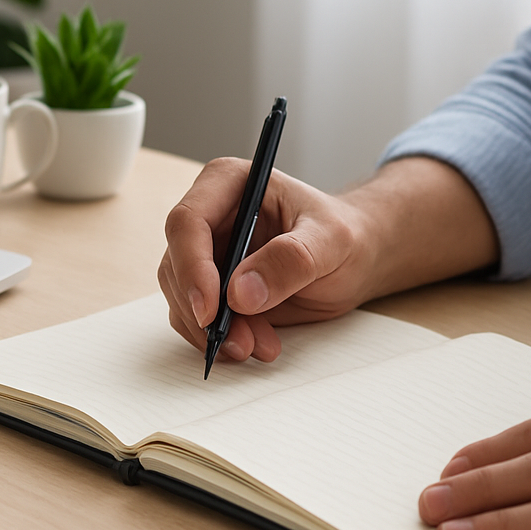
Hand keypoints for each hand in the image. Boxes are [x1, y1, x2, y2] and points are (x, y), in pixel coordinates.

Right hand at [157, 155, 497, 363]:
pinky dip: (218, 339)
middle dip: (204, 311)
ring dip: (211, 332)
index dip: (192, 267)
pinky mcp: (210, 287)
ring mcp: (205, 254)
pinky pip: (196, 319)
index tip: (211, 310)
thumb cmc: (344, 236)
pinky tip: (255, 343)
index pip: (187, 221)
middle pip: (176, 265)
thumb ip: (292, 260)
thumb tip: (241, 293)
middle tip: (241, 342)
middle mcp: (209, 216)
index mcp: (228, 183)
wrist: (354, 260)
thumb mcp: (331, 241)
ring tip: (259, 345)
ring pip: (182, 297)